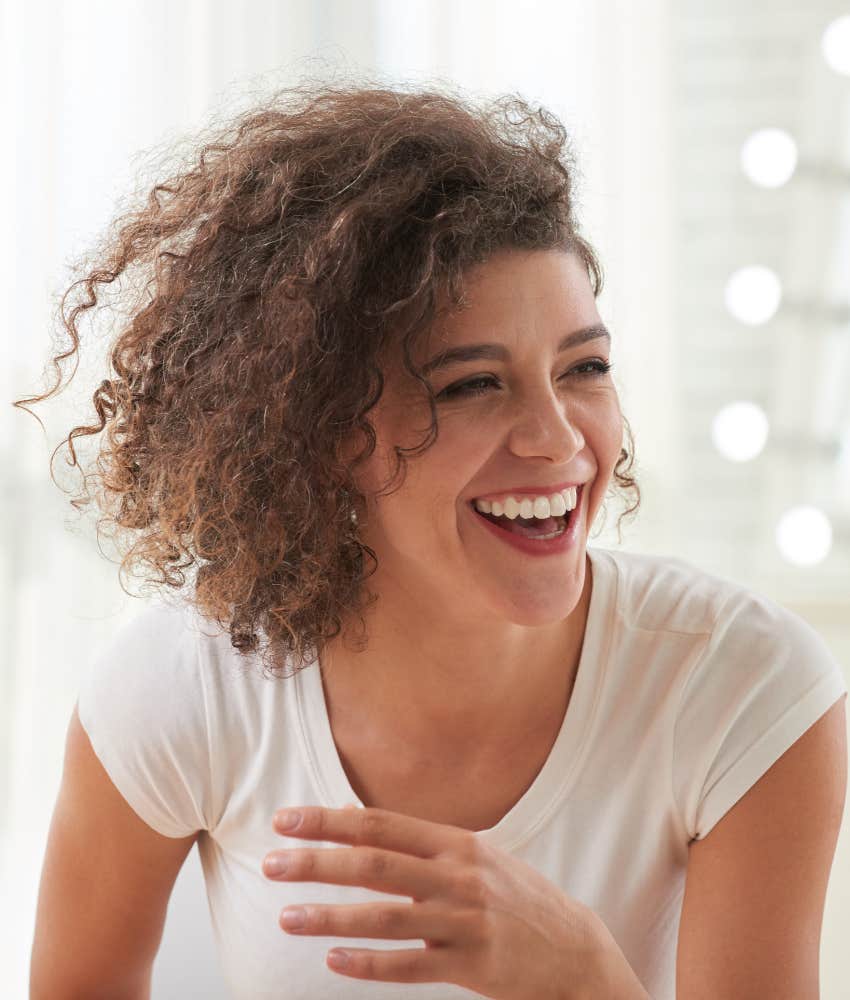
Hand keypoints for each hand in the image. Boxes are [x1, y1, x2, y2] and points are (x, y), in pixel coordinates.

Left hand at [261, 803, 601, 998]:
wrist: (572, 948)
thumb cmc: (513, 896)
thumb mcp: (474, 856)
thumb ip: (419, 842)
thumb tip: (355, 821)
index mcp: (456, 842)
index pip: (380, 825)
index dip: (330, 821)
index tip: (287, 820)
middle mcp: (458, 876)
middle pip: (375, 864)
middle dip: (318, 862)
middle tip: (271, 863)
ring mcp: (464, 921)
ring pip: (385, 917)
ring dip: (331, 916)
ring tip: (287, 917)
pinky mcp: (470, 965)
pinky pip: (410, 964)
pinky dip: (369, 962)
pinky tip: (333, 959)